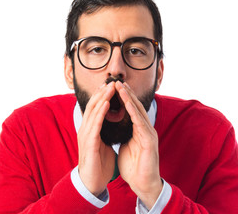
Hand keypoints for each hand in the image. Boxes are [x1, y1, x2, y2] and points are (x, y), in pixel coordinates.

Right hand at [77, 82, 115, 195]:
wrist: (92, 181)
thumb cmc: (98, 161)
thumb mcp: (101, 142)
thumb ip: (103, 131)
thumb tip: (110, 122)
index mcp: (89, 129)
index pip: (95, 108)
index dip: (101, 96)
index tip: (109, 86)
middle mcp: (85, 129)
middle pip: (93, 106)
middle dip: (102, 93)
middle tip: (110, 81)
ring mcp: (86, 135)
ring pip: (93, 112)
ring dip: (102, 98)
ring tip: (110, 87)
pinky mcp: (89, 143)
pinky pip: (95, 124)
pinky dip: (100, 113)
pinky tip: (106, 103)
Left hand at [115, 81, 162, 209]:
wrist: (143, 184)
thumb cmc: (135, 166)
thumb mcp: (127, 145)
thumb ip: (125, 134)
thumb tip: (118, 126)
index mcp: (139, 130)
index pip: (131, 111)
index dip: (124, 99)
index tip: (115, 88)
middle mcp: (146, 129)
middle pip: (135, 107)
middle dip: (127, 94)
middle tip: (118, 81)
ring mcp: (149, 134)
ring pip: (138, 112)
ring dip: (129, 98)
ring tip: (121, 87)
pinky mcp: (149, 141)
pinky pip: (139, 123)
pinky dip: (133, 111)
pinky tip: (127, 103)